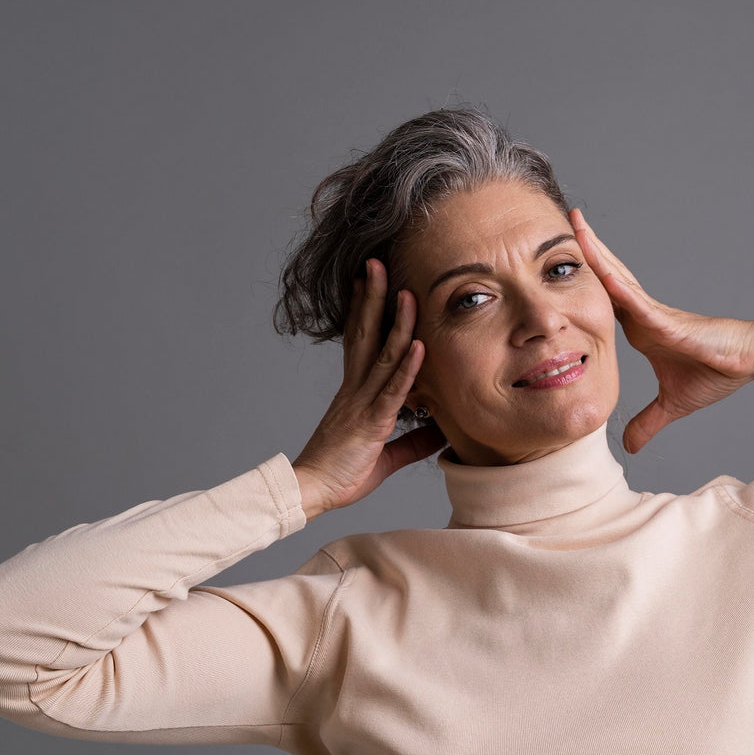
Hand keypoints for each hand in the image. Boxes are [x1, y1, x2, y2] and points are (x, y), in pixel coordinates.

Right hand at [291, 259, 445, 516]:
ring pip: (382, 354)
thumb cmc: (342, 473)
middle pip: (364, 334)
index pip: (359, 341)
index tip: (368, 281)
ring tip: (406, 292)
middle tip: (377, 263)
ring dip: (396, 323)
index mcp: (355, 392)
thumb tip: (441, 433)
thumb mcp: (386, 455)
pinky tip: (420, 346)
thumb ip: (413, 442)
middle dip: (372, 297)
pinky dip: (408, 368)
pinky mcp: (371, 422)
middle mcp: (356, 389)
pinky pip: (393, 391)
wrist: (312, 491)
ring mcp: (363, 403)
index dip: (363, 310)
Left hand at [571, 209, 753, 453]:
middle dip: (584, 249)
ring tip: (576, 231)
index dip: (577, 280)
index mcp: (638, 327)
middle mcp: (643, 315)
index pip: (599, 299)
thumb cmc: (714, 372)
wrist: (750, 362)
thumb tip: (630, 447)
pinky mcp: (674, 326)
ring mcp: (657, 316)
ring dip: (598, 257)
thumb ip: (647, 422)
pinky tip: (606, 276)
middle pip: (606, 277)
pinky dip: (623, 292)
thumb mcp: (672, 404)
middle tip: (562, 221)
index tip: (550, 262)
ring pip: (619, 282)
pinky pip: (643, 307)